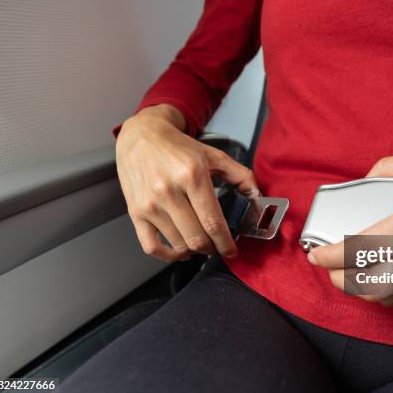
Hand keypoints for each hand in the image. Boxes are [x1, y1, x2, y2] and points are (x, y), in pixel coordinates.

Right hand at [116, 104, 257, 261]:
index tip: (232, 251)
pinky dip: (168, 256)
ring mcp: (150, 204)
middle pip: (196, 238)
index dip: (225, 242)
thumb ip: (240, 175)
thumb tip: (257, 197)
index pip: (212, 222)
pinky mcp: (135, 212)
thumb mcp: (214, 155)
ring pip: (178, 244)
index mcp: (192, 175)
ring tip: (202, 245)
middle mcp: (168, 191)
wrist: (142, 136)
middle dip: (212, 249)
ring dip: (194, 251)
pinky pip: (151, 246)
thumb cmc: (178, 148)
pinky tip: (180, 251)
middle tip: (219, 247)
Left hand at [308, 145, 392, 304]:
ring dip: (363, 290)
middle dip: (341, 280)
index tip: (315, 254)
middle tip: (328, 268)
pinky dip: (392, 294)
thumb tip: (368, 180)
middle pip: (372, 283)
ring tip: (350, 275)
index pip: (362, 246)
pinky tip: (384, 281)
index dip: (330, 255)